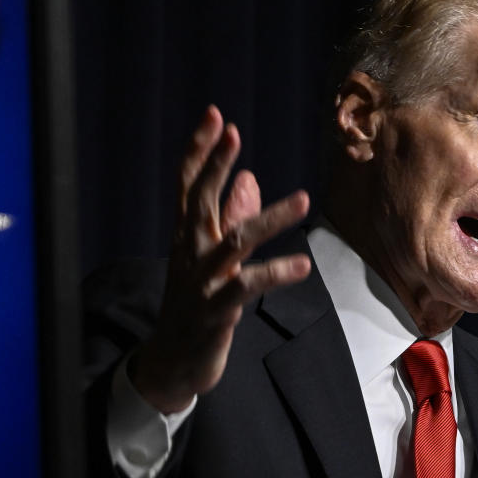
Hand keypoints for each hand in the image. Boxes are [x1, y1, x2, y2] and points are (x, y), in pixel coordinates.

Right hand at [130, 105, 310, 413]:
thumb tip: (250, 178)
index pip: (188, 184)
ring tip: (303, 199)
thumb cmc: (196, 304)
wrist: (173, 361)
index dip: (200, 150)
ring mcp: (201, 282)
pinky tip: (302, 266)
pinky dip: (275, 274)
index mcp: (187, 236)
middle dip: (215, 166)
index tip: (215, 116)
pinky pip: (246, 287)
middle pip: (198, 201)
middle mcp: (190, 253)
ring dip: (268, 218)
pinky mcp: (216, 312)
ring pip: (233, 242)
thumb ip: (229, 217)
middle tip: (233, 133)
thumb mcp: (211, 257)